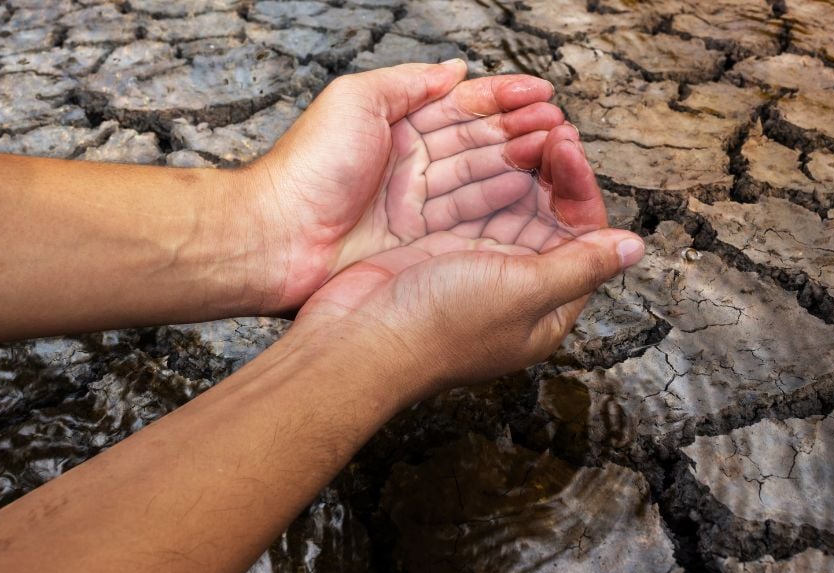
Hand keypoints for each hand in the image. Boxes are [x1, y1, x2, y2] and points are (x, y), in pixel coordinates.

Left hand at [231, 61, 565, 311]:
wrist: (274, 238)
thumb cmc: (305, 168)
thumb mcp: (355, 100)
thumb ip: (408, 83)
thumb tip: (454, 69)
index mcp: (395, 124)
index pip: (461, 106)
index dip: (502, 98)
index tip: (541, 94)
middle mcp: (410, 163)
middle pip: (477, 141)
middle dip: (521, 129)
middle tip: (559, 125)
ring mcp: (416, 204)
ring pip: (480, 177)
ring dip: (519, 163)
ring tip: (556, 152)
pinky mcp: (419, 241)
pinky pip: (469, 216)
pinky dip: (502, 202)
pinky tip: (530, 190)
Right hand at [289, 128, 645, 396]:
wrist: (359, 339)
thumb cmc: (440, 327)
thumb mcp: (523, 292)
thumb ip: (580, 266)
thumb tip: (635, 247)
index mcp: (548, 306)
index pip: (583, 236)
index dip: (580, 188)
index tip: (568, 147)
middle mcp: (518, 286)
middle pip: (551, 216)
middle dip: (555, 172)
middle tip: (552, 127)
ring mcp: (479, 267)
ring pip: (514, 205)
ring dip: (523, 167)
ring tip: (526, 129)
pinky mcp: (442, 250)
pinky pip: (476, 205)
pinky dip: (486, 176)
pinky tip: (488, 148)